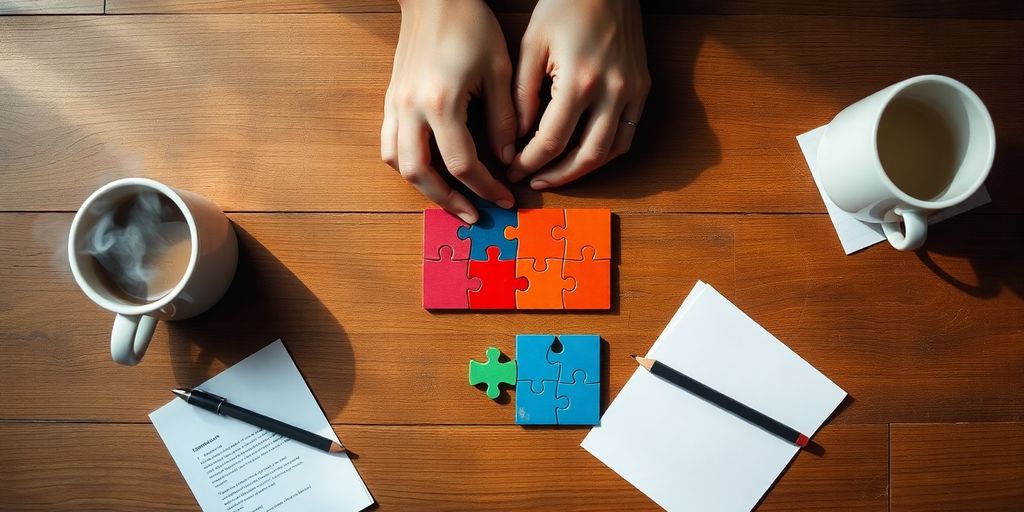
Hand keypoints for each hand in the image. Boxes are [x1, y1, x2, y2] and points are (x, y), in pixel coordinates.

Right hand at [381, 0, 517, 223]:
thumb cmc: (470, 25)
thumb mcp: (499, 71)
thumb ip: (502, 120)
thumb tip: (506, 159)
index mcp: (441, 102)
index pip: (462, 163)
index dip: (485, 187)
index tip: (505, 199)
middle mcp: (411, 109)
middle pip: (422, 174)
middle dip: (449, 202)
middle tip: (474, 215)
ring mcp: (395, 105)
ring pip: (399, 164)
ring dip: (424, 188)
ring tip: (451, 200)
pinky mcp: (390, 100)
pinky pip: (389, 145)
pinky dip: (408, 166)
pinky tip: (430, 172)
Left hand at [508, 0, 649, 189]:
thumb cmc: (564, 6)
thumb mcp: (531, 46)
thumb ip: (522, 96)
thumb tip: (516, 138)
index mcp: (579, 81)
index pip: (551, 140)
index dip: (528, 161)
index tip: (512, 169)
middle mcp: (612, 91)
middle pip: (585, 155)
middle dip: (555, 175)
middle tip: (531, 181)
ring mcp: (632, 91)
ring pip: (611, 151)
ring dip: (583, 170)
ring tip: (556, 176)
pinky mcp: (643, 88)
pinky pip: (628, 135)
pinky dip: (606, 152)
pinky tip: (583, 156)